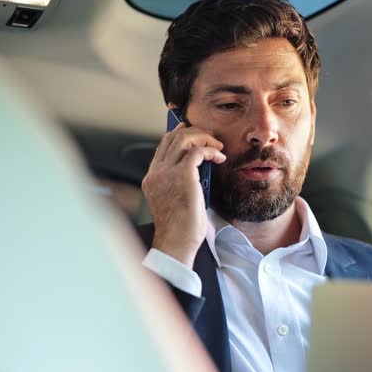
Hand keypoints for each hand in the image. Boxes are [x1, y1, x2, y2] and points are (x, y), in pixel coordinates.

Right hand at [141, 122, 225, 268]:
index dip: (178, 135)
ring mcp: (167, 171)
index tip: (191, 130)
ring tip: (217, 146)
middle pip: (173, 137)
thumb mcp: (175, 199)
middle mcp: (156, 172)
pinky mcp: (182, 174)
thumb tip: (197, 164)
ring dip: (204, 138)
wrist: (177, 241)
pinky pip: (198, 150)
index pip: (163, 146)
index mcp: (151, 178)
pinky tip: (219, 158)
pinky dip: (211, 150)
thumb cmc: (180, 227)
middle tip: (211, 137)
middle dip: (195, 132)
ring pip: (184, 139)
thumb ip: (178, 181)